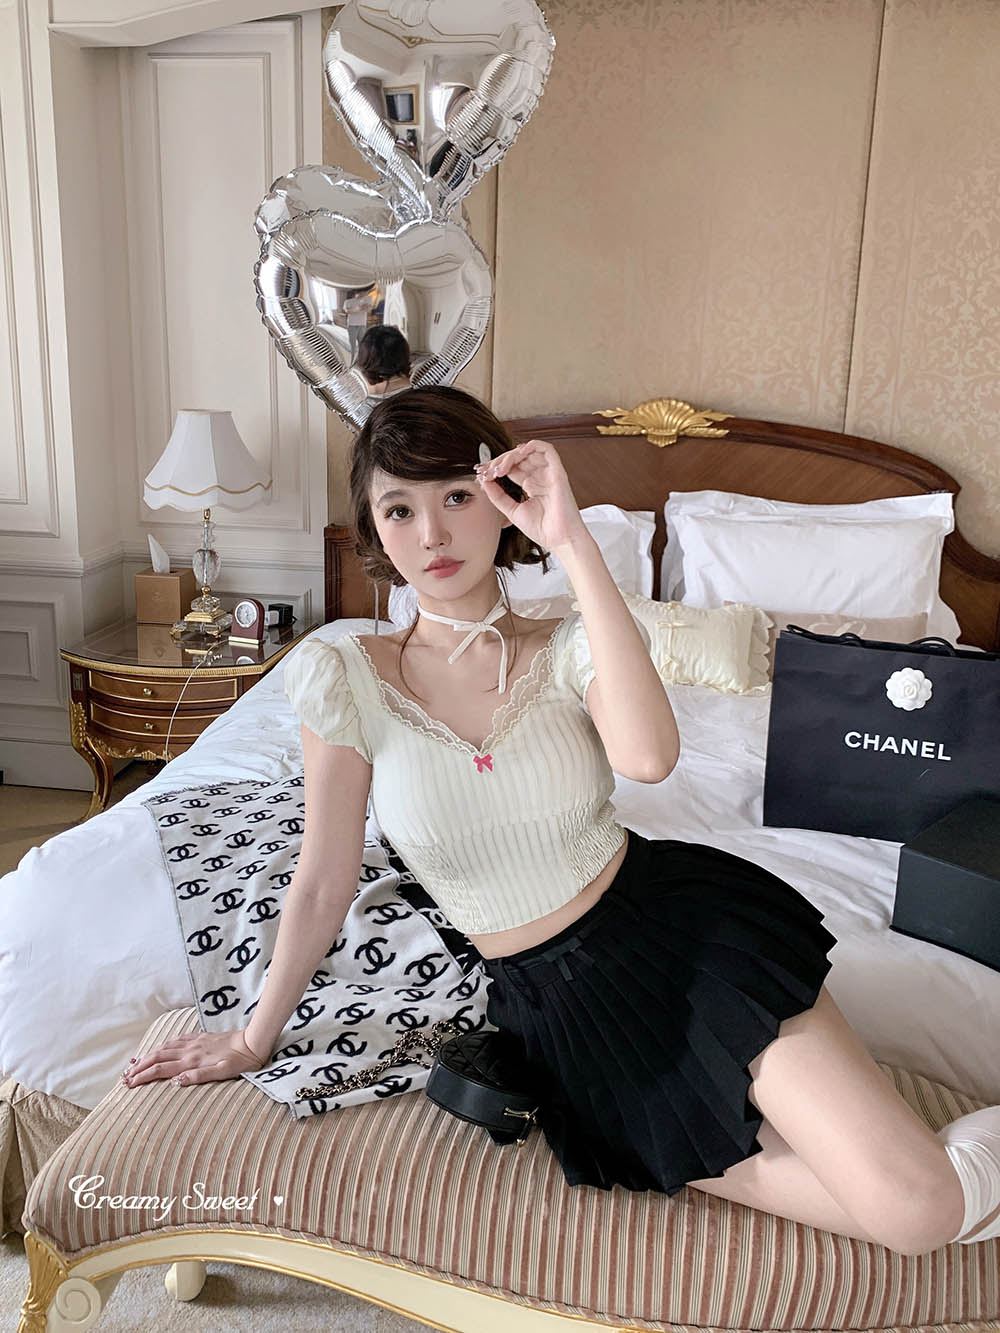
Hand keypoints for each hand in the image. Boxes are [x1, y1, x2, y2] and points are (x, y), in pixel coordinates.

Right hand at [121, 1030, 266, 1089]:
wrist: (252, 1042)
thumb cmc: (239, 1062)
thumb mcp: (221, 1074)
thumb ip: (197, 1077)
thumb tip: (174, 1082)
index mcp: (192, 1062)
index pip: (160, 1069)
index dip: (143, 1076)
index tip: (129, 1083)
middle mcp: (189, 1051)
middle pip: (157, 1057)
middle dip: (139, 1066)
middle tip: (125, 1075)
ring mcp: (194, 1043)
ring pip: (164, 1047)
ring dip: (148, 1055)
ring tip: (135, 1063)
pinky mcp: (200, 1037)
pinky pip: (176, 1040)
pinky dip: (163, 1045)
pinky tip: (160, 1047)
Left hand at [475, 438, 588, 551]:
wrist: (560, 540)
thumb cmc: (542, 530)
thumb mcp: (512, 511)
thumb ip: (497, 496)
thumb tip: (483, 481)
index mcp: (531, 486)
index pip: (511, 468)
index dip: (495, 467)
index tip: (481, 473)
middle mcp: (540, 477)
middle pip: (517, 458)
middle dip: (499, 461)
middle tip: (487, 471)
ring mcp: (548, 474)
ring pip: (528, 451)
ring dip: (510, 455)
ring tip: (499, 468)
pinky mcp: (557, 472)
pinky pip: (547, 449)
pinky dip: (530, 446)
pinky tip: (517, 454)